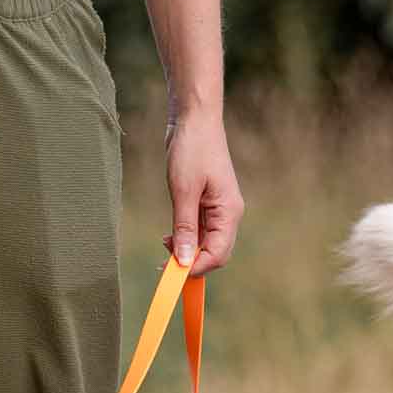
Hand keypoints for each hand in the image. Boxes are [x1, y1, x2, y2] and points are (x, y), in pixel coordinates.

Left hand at [163, 113, 242, 275]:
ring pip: (206, 243)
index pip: (218, 254)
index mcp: (229, 212)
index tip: (172, 274)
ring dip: (186, 250)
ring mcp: (218, 209)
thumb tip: (184, 261)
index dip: (196, 268)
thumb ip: (185, 228)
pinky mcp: (207, 203)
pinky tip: (169, 235)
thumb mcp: (184, 190)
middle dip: (191, 262)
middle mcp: (228, 214)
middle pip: (215, 253)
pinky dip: (185, 237)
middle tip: (163, 264)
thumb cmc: (192, 149)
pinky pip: (200, 230)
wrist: (194, 118)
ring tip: (163, 245)